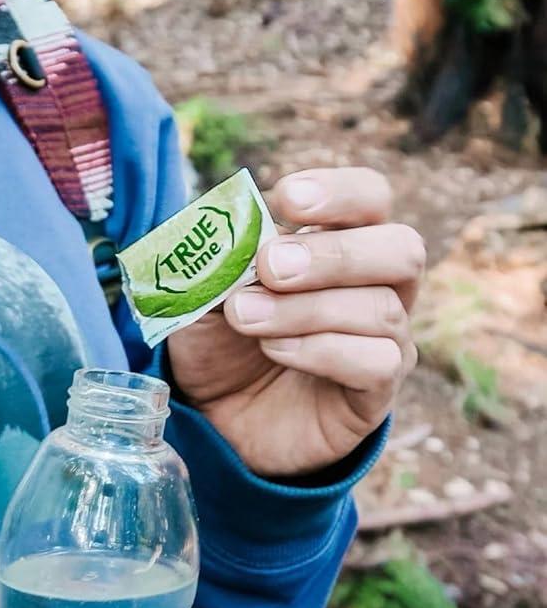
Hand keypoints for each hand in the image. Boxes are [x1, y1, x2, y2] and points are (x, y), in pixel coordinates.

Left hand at [164, 167, 424, 478]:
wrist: (217, 416)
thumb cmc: (221, 339)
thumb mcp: (206, 292)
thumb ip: (219, 259)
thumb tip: (228, 232)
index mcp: (341, 242)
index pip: (370, 198)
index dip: (339, 192)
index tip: (285, 199)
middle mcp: (380, 286)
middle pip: (401, 248)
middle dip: (333, 254)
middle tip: (270, 266)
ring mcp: (386, 339)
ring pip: (380, 308)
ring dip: (304, 309)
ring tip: (246, 317)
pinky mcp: (377, 392)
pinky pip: (378, 362)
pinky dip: (321, 351)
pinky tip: (274, 350)